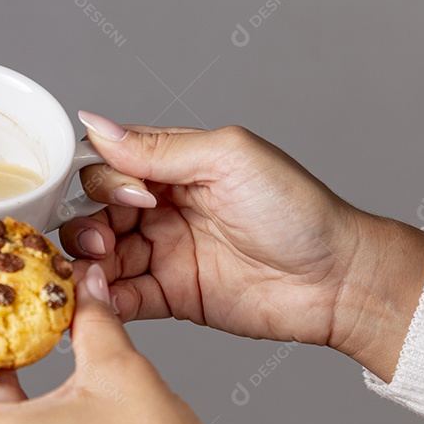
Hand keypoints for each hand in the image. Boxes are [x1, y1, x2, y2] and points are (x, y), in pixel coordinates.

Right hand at [63, 113, 423, 381]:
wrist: (337, 278)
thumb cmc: (297, 209)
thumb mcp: (227, 159)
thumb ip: (158, 147)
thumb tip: (95, 125)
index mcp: (175, 166)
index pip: (108, 164)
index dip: (103, 180)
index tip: (131, 197)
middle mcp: (162, 208)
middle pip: (94, 212)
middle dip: (86, 225)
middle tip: (104, 242)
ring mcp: (164, 253)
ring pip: (101, 255)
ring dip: (89, 262)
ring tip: (99, 271)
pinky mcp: (170, 296)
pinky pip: (122, 297)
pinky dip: (105, 298)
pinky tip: (104, 298)